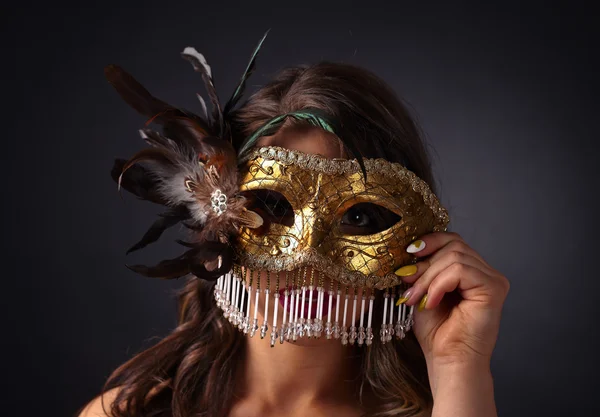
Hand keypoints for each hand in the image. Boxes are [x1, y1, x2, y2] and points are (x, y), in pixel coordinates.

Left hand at [394, 231, 509, 369]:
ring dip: (428, 277)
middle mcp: (486, 272)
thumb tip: (409, 249)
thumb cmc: (437, 332)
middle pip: (453, 245)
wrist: (449, 361)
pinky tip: (431, 302)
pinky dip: (439, 284)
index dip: (429, 242)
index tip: (407, 254)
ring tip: (417, 298)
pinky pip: (460, 270)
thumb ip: (422, 268)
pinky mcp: (494, 288)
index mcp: (471, 270)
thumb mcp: (423, 290)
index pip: (452, 239)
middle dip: (424, 264)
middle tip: (408, 284)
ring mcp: (493, 279)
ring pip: (455, 256)